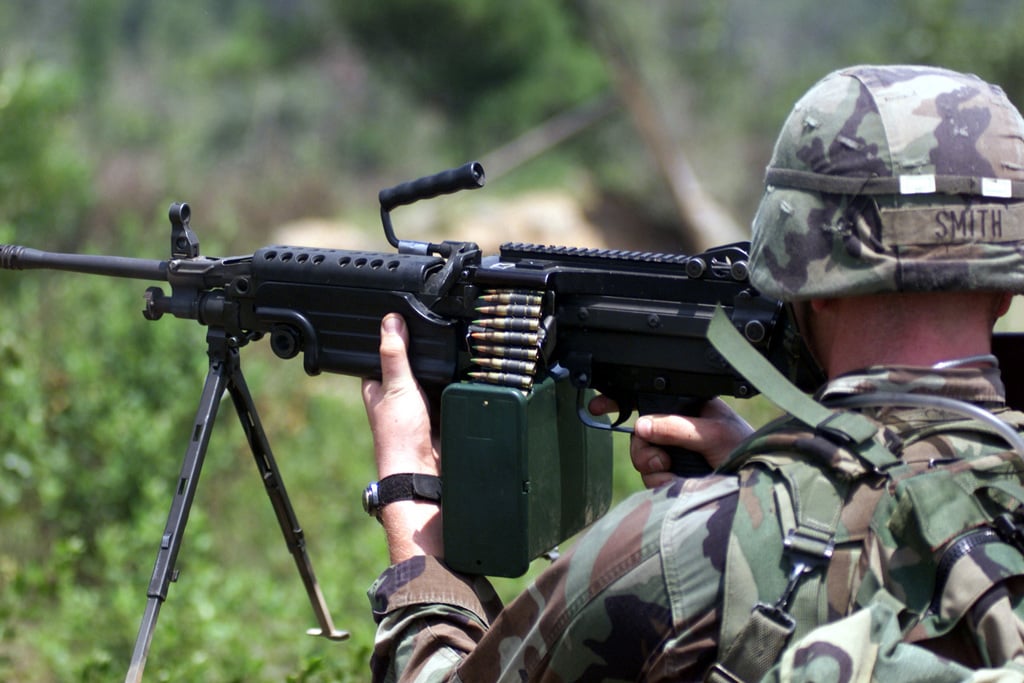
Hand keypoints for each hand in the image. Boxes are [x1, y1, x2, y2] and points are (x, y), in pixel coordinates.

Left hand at [361, 313, 441, 561]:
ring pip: (435, 374)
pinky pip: (451, 389)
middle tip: (440, 331)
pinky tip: (466, 373)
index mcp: (379, 384)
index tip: (411, 313)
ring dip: (445, 368)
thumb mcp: (396, 387)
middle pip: (415, 361)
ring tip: (455, 349)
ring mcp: (421, 402)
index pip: (386, 350)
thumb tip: (391, 321)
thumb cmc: (398, 437)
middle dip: (427, 352)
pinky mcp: (442, 411)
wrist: (422, 473)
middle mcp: (399, 392)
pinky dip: (458, 383)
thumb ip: (395, 355)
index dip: (397, 333)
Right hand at [588, 396, 751, 488]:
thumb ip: (676, 428)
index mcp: (686, 408)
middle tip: (662, 460)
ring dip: (655, 470)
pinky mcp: (673, 478)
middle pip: (638, 435)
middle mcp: (677, 430)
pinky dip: (662, 484)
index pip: (648, 399)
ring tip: (676, 473)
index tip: (599, 406)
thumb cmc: (748, 450)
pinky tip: (680, 484)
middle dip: (645, 451)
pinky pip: (650, 480)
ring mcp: (674, 455)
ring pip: (641, 459)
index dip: (621, 401)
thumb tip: (641, 426)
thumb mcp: (713, 433)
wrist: (759, 490)